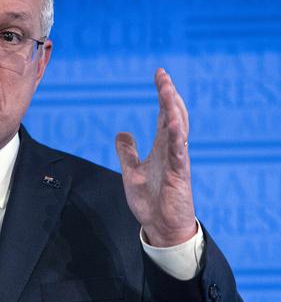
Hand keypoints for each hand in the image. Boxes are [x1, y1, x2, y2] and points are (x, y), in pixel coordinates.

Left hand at [115, 68, 195, 246]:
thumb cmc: (151, 201)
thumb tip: (122, 133)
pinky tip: (172, 121)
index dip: (162, 95)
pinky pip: (178, 152)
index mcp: (161, 147)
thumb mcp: (132, 171)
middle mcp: (171, 150)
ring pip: (178, 129)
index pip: (163, 115)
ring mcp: (177, 161)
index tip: (159, 75)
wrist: (161, 227)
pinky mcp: (179, 174)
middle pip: (172, 116)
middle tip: (162, 75)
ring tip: (168, 90)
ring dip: (173, 109)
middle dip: (168, 95)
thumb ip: (128, 152)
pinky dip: (176, 136)